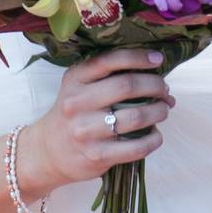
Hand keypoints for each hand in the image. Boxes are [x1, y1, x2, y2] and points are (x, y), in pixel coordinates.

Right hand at [23, 49, 175, 195]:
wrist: (47, 152)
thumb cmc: (75, 115)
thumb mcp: (80, 88)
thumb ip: (110, 78)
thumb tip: (160, 81)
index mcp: (75, 80)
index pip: (109, 61)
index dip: (139, 57)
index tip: (158, 59)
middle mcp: (77, 103)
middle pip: (128, 86)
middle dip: (156, 86)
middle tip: (165, 91)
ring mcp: (86, 131)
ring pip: (136, 116)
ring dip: (159, 112)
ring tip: (163, 111)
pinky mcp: (97, 155)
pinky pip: (137, 147)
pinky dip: (154, 139)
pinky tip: (156, 135)